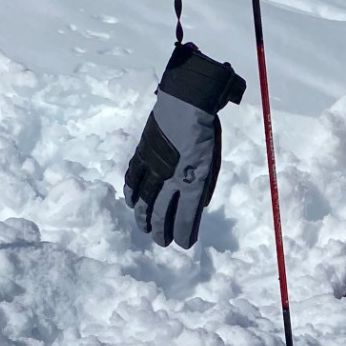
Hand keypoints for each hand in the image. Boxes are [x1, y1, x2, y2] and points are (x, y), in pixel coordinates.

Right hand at [124, 42, 246, 248]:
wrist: (186, 101)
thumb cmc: (205, 130)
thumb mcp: (213, 162)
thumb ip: (203, 186)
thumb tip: (196, 204)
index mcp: (193, 181)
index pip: (186, 216)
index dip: (183, 233)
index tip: (183, 244)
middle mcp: (170, 179)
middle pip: (162, 213)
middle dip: (162, 231)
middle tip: (162, 243)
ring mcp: (153, 168)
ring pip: (144, 201)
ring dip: (144, 218)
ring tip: (145, 229)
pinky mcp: (141, 156)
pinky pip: (133, 180)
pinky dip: (132, 194)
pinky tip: (133, 203)